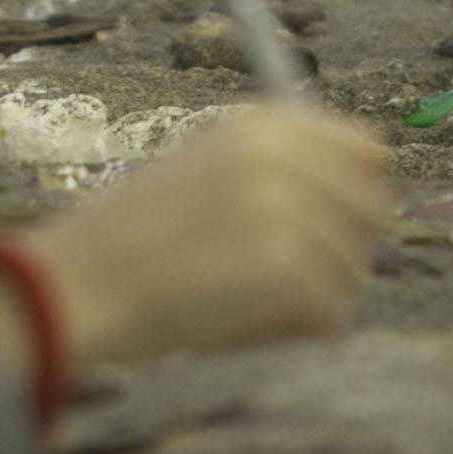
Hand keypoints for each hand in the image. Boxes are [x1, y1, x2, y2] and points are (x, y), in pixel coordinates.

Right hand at [0, 104, 391, 378]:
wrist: (81, 281)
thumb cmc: (131, 234)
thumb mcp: (205, 165)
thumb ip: (280, 166)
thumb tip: (366, 186)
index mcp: (261, 124)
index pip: (365, 150)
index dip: (355, 192)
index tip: (332, 220)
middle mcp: (282, 159)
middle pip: (371, 210)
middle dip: (341, 247)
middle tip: (285, 271)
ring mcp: (288, 214)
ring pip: (352, 269)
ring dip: (309, 293)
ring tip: (241, 293)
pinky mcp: (287, 273)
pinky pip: (330, 314)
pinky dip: (292, 328)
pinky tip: (238, 319)